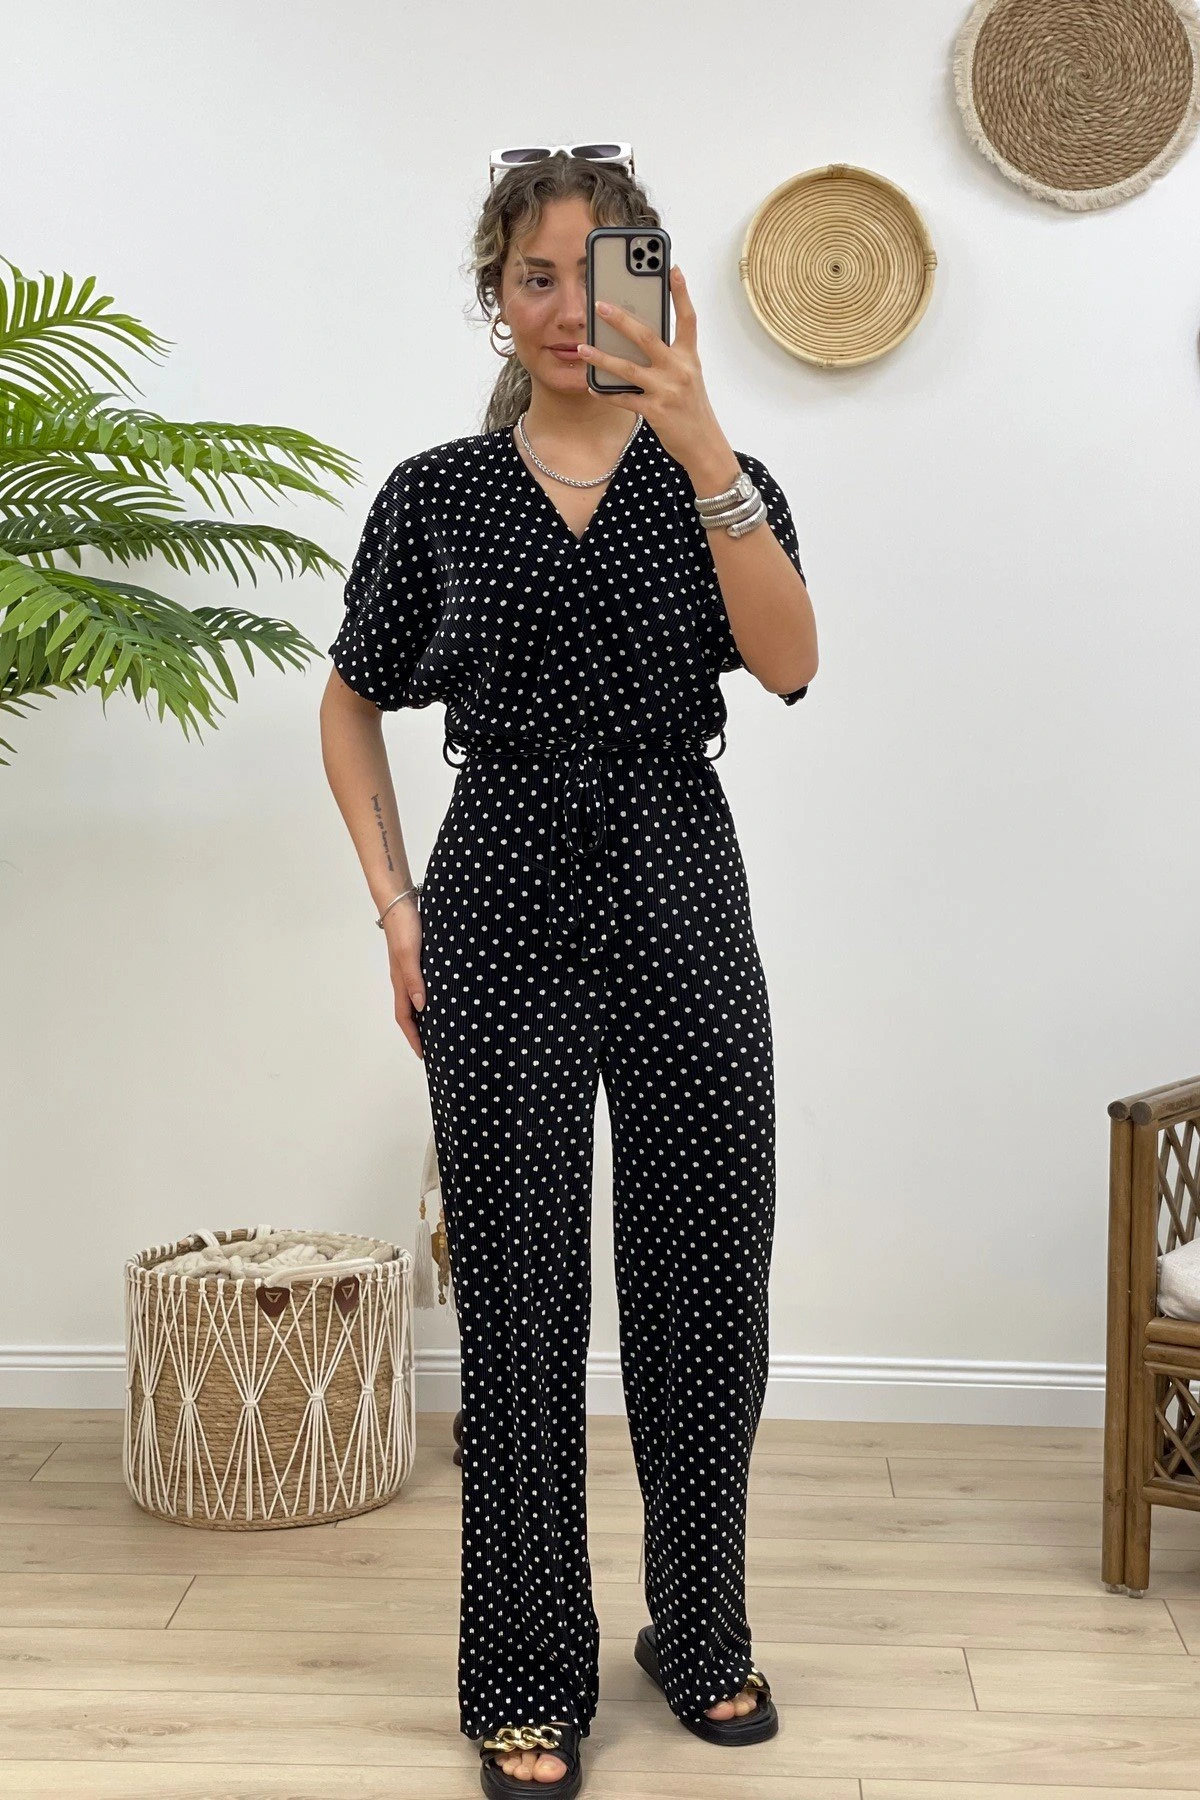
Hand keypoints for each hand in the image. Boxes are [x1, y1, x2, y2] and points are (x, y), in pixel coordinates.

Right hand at [383, 898, 425, 1058]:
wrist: (399, 901)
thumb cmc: (405, 926)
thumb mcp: (410, 953)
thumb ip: (415, 979)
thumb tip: (422, 1007)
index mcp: (400, 981)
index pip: (404, 1017)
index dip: (414, 1037)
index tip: (424, 1055)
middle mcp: (403, 979)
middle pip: (409, 1013)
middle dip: (419, 1032)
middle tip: (435, 1047)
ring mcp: (409, 969)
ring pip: (415, 999)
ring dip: (425, 1016)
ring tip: (440, 1027)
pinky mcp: (416, 958)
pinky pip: (421, 985)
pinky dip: (429, 997)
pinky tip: (442, 996)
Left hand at [575, 265, 733, 475]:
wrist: (704, 446)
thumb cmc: (692, 409)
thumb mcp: (688, 377)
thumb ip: (669, 357)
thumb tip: (637, 339)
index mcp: (689, 357)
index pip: (687, 318)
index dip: (681, 293)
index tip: (672, 268)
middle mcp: (679, 370)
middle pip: (647, 337)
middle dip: (621, 319)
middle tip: (599, 305)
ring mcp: (667, 391)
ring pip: (628, 369)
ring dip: (602, 357)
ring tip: (583, 347)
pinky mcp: (655, 411)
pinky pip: (623, 399)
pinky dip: (606, 393)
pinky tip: (591, 387)